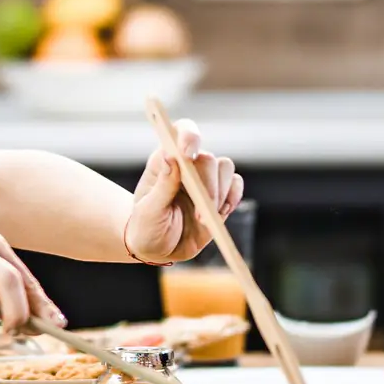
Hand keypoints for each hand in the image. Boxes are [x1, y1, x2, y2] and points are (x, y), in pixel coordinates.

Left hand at [126, 119, 244, 264]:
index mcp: (164, 161)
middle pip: (208, 157)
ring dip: (220, 194)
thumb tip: (171, 156)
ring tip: (204, 219)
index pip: (180, 132)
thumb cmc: (147, 228)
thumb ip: (162, 186)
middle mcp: (187, 164)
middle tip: (198, 213)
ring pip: (226, 167)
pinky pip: (237, 184)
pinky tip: (218, 215)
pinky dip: (232, 198)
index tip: (188, 155)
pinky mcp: (221, 193)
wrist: (160, 251)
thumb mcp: (148, 212)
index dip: (189, 136)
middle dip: (207, 186)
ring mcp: (206, 178)